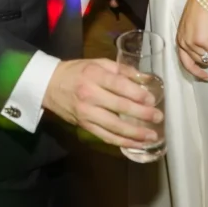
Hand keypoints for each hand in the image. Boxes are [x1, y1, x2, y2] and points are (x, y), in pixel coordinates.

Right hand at [43, 59, 163, 147]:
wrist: (49, 85)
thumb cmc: (76, 71)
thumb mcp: (97, 63)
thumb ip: (122, 70)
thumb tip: (146, 79)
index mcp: (94, 75)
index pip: (119, 86)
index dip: (137, 94)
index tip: (152, 99)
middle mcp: (89, 95)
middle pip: (119, 107)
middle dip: (141, 114)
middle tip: (158, 117)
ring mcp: (86, 113)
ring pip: (114, 127)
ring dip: (135, 133)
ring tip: (152, 135)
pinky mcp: (84, 126)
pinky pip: (106, 137)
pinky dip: (122, 142)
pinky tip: (136, 143)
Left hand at [175, 0, 207, 80]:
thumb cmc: (203, 10)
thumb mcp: (192, 28)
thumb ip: (193, 41)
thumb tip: (203, 55)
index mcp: (180, 40)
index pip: (185, 62)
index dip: (195, 71)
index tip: (205, 77)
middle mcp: (183, 43)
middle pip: (201, 61)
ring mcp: (191, 43)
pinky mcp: (202, 41)